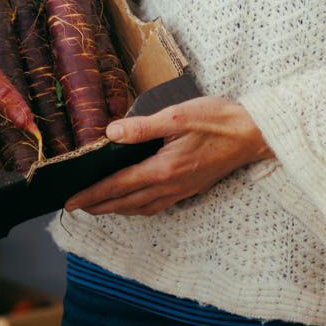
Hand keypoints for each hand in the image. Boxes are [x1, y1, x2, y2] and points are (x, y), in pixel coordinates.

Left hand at [63, 96, 272, 216]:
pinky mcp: (191, 188)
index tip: (71, 200)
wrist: (254, 134)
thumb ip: (142, 127)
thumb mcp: (176, 116)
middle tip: (76, 206)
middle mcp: (170, 186)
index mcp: (162, 169)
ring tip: (100, 206)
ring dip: (117, 209)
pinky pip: (158, 205)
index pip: (118, 185)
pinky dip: (139, 207)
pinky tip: (136, 201)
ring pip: (141, 207)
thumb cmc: (217, 121)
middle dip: (99, 206)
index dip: (92, 194)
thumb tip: (111, 134)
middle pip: (126, 202)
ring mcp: (182, 190)